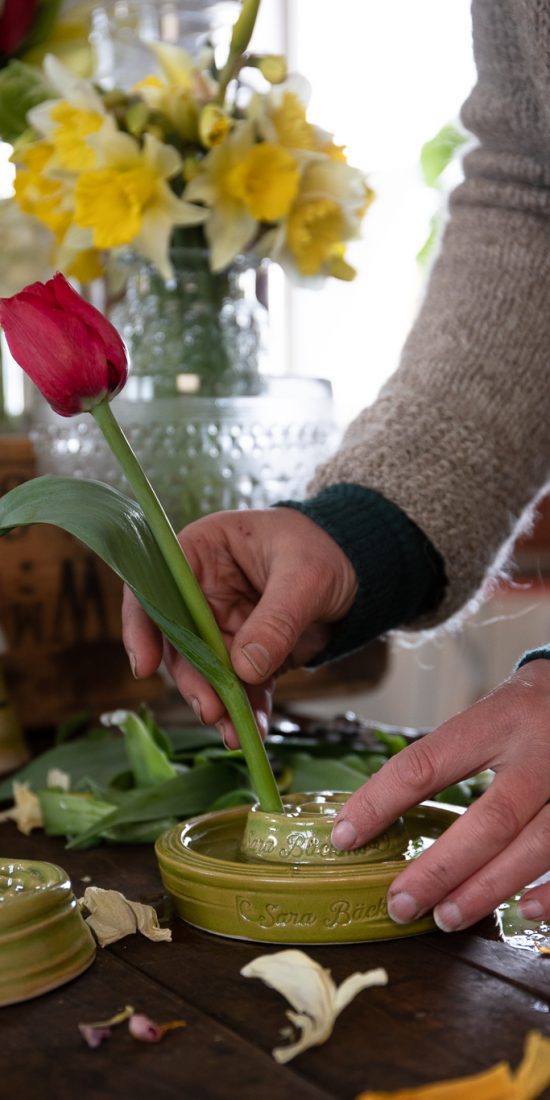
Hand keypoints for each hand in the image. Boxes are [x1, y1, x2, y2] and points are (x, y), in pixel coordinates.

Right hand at [122, 506, 356, 746]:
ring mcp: (223, 626)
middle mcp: (202, 591)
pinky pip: (242, 686)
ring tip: (235, 733)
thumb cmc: (324, 548)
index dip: (142, 625)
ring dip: (219, 703)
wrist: (360, 570)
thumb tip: (243, 668)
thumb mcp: (306, 575)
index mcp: (202, 551)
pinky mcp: (249, 654)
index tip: (145, 665)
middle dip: (193, 679)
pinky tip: (257, 731)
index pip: (155, 586)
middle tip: (210, 709)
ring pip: (207, 671)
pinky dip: (248, 709)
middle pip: (178, 640)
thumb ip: (276, 618)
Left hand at [331, 659, 549, 928]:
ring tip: (445, 917)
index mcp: (498, 721)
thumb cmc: (533, 707)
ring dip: (487, 890)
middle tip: (400, 903)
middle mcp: (540, 752)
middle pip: (491, 820)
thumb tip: (383, 807)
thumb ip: (452, 754)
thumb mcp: (492, 710)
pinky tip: (523, 912)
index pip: (427, 763)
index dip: (381, 802)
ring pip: (535, 847)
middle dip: (441, 869)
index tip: (345, 836)